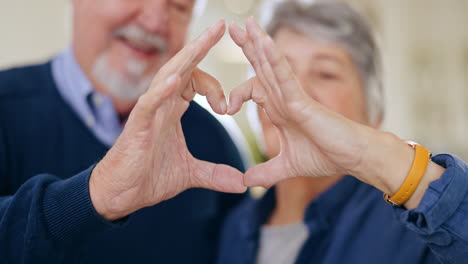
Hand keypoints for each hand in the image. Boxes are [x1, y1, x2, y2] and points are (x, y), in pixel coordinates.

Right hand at [90, 20, 245, 220]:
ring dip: (186, 58)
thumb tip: (242, 183)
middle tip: (221, 25)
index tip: (226, 107)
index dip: (214, 86)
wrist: (121, 195)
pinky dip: (161, 91)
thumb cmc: (149, 177)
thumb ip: (215, 173)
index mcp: (172, 110)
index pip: (194, 81)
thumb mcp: (190, 173)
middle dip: (201, 46)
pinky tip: (174, 80)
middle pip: (182, 67)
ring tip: (205, 40)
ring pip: (167, 76)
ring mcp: (148, 113)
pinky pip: (149, 103)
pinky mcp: (136, 127)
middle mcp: (161, 105)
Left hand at [227, 18, 378, 187]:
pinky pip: (285, 76)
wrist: (351, 159)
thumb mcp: (286, 167)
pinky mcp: (302, 101)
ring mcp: (293, 96)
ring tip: (245, 24)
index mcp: (279, 109)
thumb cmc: (326, 156)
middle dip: (247, 46)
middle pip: (262, 67)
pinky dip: (274, 59)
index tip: (226, 110)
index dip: (237, 94)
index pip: (253, 89)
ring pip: (272, 65)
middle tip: (231, 27)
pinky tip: (264, 42)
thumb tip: (244, 182)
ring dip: (258, 43)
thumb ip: (265, 172)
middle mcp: (284, 98)